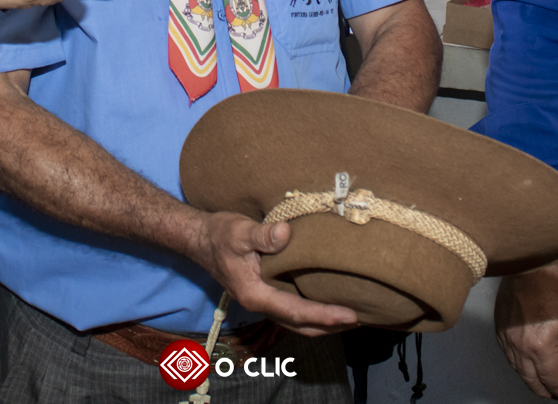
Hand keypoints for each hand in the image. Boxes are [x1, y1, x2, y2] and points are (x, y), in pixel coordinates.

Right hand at [186, 212, 358, 336]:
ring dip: (322, 322)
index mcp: (256, 295)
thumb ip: (263, 235)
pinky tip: (323, 303)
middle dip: (330, 326)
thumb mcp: (240, 231)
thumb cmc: (219, 234)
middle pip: (300, 325)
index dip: (325, 315)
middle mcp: (260, 304)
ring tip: (347, 317)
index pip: (298, 312)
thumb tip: (286, 234)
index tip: (351, 315)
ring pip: (296, 321)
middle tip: (358, 320)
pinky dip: (310, 313)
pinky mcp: (263, 293)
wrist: (199, 238)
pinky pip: (291, 311)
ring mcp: (261, 301)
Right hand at [493, 263, 557, 398]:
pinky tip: (519, 362)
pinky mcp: (499, 327)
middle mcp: (521, 346)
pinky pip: (505, 352)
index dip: (555, 387)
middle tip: (547, 393)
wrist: (531, 267)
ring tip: (534, 382)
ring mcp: (507, 337)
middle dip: (540, 388)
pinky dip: (513, 362)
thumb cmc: (555, 290)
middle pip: (529, 377)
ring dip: (526, 377)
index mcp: (541, 347)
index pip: (548, 377)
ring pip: (515, 366)